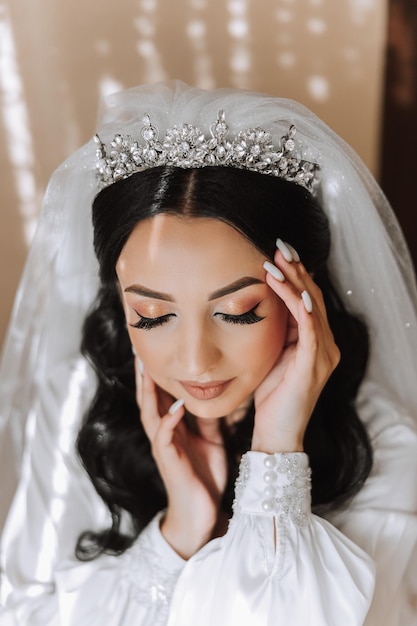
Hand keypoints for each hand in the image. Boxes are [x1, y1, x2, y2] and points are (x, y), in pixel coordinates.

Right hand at [135, 359, 227, 558]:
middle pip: (148, 399)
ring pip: (150, 414)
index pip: (160, 394)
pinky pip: (164, 438)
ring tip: (147, 371)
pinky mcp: (169, 461)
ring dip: (148, 393)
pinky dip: (167, 422)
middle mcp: (164, 433)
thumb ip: (207, 418)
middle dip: (144, 375)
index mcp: (173, 427)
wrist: (202, 514)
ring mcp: (164, 447)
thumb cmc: (204, 476)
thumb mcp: (210, 439)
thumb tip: (211, 393)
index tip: (155, 348)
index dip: (157, 372)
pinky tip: (173, 408)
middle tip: (139, 349)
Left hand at [252, 242, 339, 453]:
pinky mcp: (314, 363)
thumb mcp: (272, 355)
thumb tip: (263, 303)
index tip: (277, 253)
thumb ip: (276, 332)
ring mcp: (323, 354)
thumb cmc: (270, 396)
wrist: (275, 432)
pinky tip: (286, 288)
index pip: (308, 299)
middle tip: (278, 246)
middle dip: (295, 270)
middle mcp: (326, 344)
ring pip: (310, 307)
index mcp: (317, 341)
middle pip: (312, 297)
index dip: (295, 275)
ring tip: (276, 261)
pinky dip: (297, 305)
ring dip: (293, 282)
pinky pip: (308, 327)